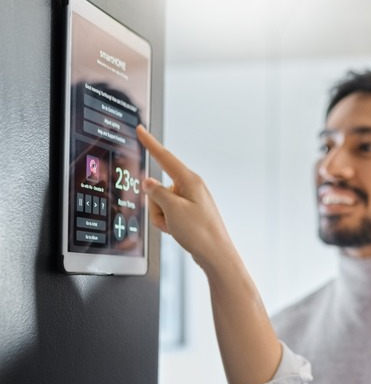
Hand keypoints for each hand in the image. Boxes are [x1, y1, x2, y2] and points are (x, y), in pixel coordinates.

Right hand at [136, 125, 237, 271]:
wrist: (215, 254)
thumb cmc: (200, 232)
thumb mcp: (172, 210)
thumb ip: (156, 193)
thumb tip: (148, 182)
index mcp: (190, 181)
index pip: (165, 157)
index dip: (151, 143)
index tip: (141, 129)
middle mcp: (191, 187)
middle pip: (158, 187)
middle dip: (156, 205)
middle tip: (169, 219)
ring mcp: (190, 200)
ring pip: (160, 202)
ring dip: (162, 216)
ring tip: (176, 227)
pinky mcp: (189, 212)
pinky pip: (168, 213)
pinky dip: (168, 222)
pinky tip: (178, 231)